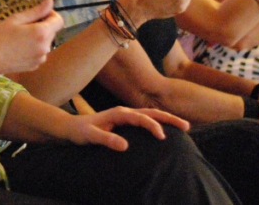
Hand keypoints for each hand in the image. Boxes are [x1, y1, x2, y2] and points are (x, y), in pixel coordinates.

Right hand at [0, 0, 63, 75]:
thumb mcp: (16, 19)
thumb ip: (36, 11)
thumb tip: (50, 1)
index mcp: (41, 33)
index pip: (59, 20)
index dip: (50, 15)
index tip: (37, 15)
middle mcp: (45, 47)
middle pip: (52, 31)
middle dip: (42, 26)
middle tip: (22, 26)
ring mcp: (41, 59)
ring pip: (45, 42)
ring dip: (38, 38)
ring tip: (18, 38)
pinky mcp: (35, 66)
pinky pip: (39, 52)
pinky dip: (33, 48)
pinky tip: (18, 48)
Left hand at [63, 107, 188, 150]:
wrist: (71, 127)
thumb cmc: (80, 132)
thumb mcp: (91, 137)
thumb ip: (107, 139)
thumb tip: (125, 146)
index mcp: (118, 113)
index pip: (141, 117)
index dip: (153, 126)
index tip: (162, 137)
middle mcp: (124, 111)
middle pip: (151, 112)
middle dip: (169, 118)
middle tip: (186, 126)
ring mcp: (126, 115)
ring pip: (151, 114)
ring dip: (166, 119)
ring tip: (183, 126)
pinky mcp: (126, 120)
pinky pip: (146, 119)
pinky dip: (159, 122)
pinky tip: (166, 129)